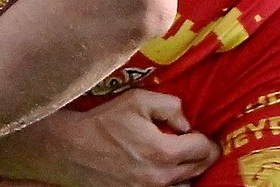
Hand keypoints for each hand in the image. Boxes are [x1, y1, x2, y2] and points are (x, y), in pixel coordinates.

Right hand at [57, 89, 218, 186]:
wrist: (73, 148)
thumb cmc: (104, 122)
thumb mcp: (137, 101)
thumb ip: (170, 105)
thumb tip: (185, 122)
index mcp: (165, 152)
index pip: (204, 149)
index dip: (206, 139)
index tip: (199, 133)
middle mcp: (162, 177)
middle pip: (199, 169)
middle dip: (202, 155)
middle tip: (196, 144)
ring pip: (186, 185)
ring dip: (188, 171)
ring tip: (179, 158)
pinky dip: (171, 182)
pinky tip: (162, 169)